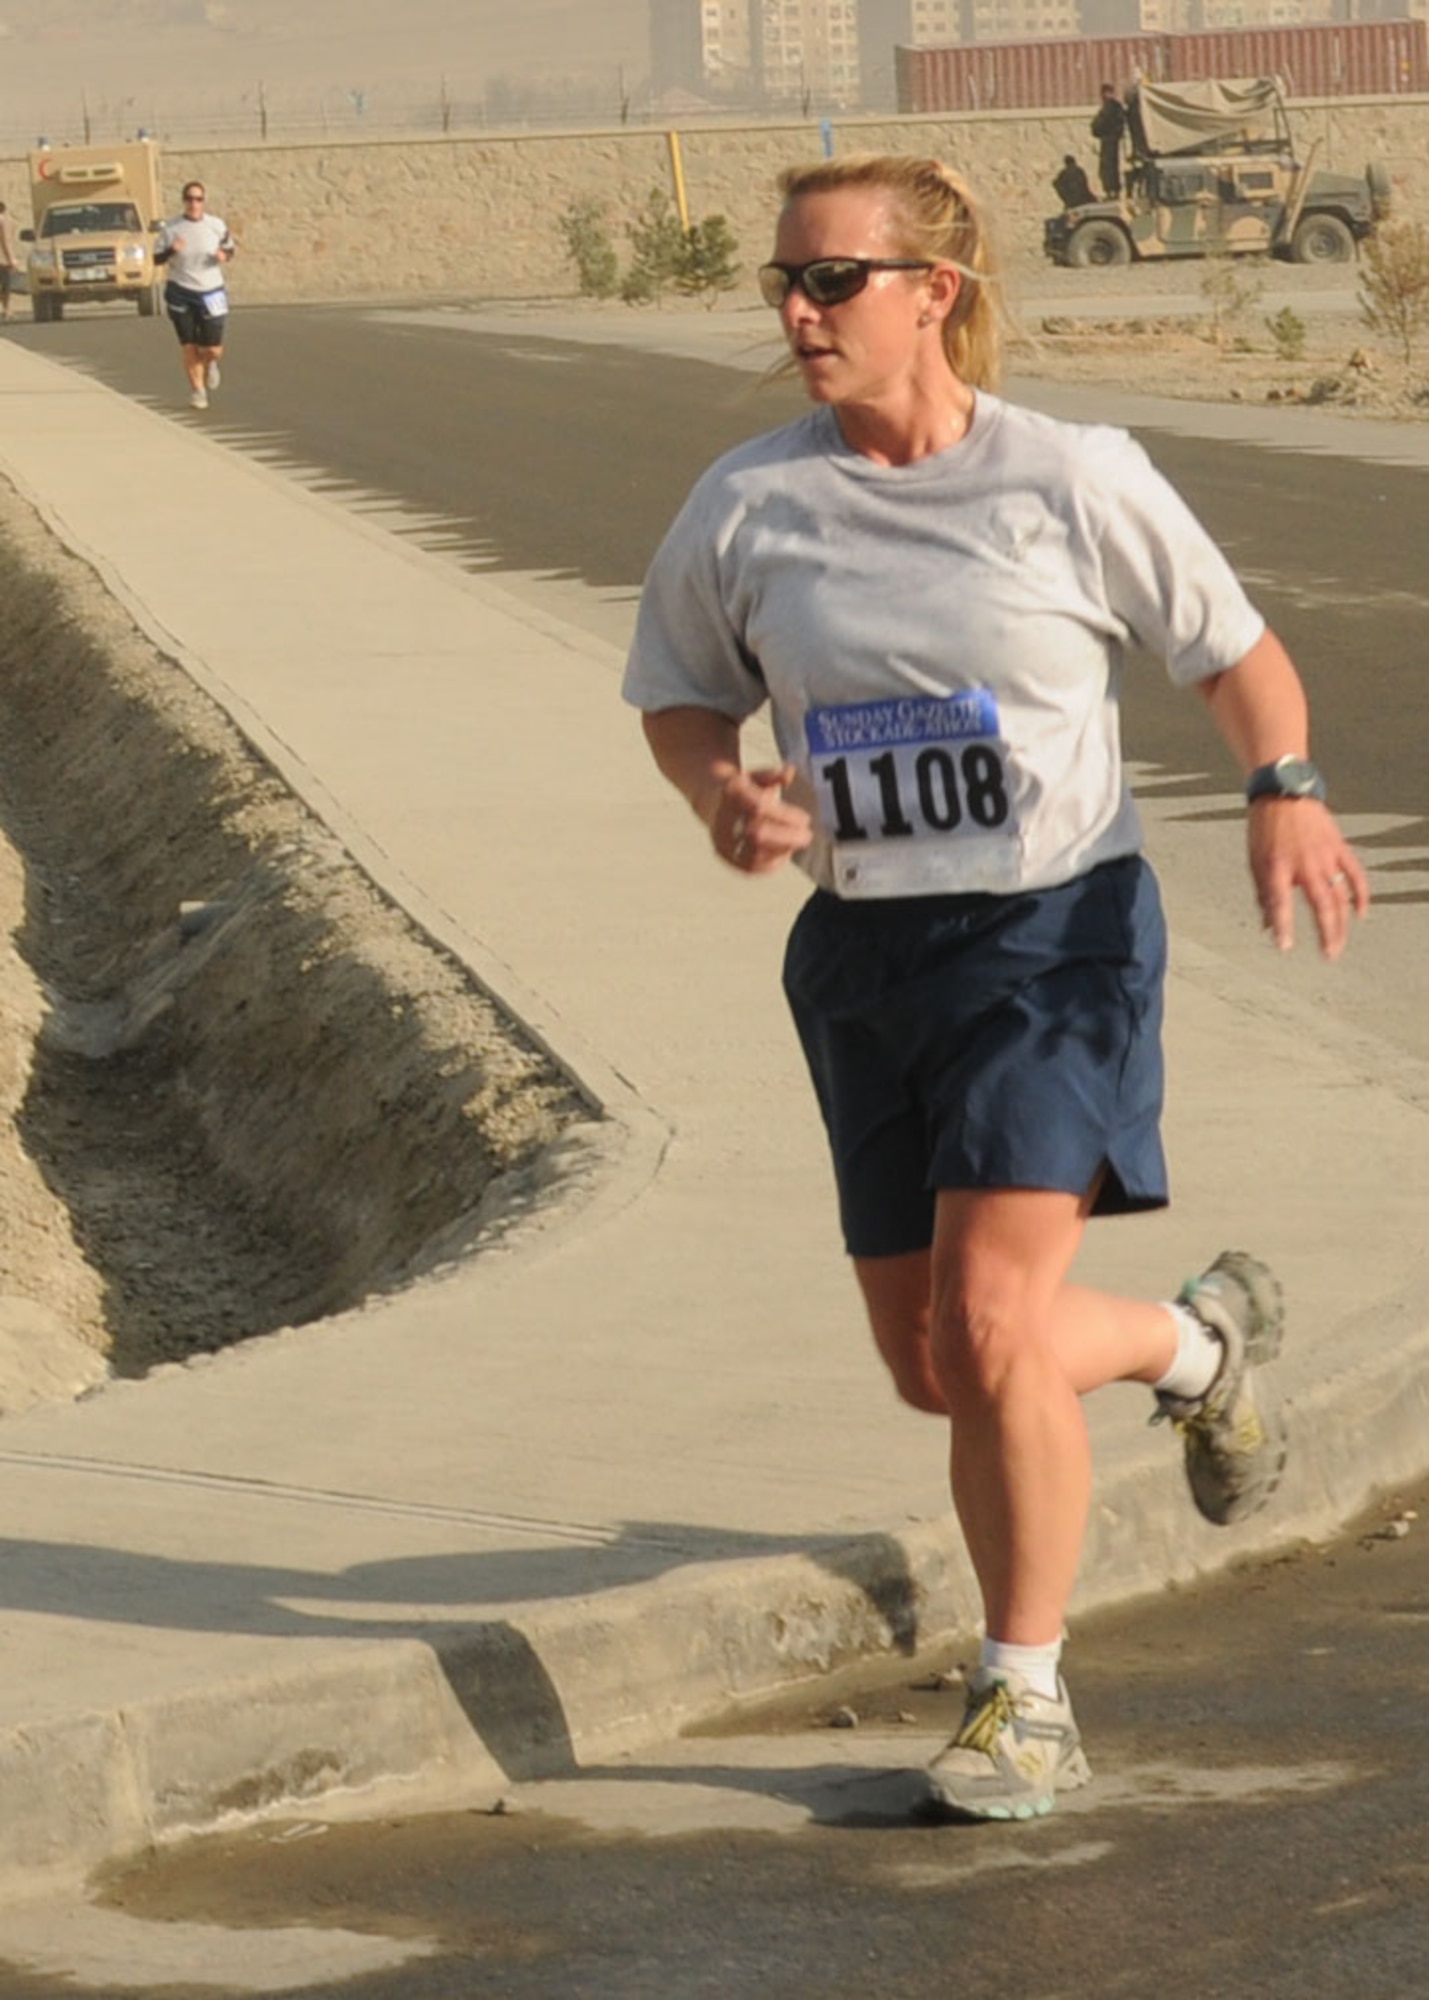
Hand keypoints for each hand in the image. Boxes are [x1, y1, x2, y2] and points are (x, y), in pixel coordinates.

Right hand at [712, 764, 812, 874]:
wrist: (711, 801)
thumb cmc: (742, 788)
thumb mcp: (755, 776)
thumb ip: (772, 775)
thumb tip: (790, 772)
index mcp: (730, 795)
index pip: (760, 808)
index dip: (785, 816)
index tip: (806, 819)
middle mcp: (722, 820)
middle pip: (757, 835)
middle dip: (786, 838)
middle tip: (806, 836)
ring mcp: (721, 840)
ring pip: (753, 855)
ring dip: (780, 851)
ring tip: (794, 844)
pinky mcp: (724, 855)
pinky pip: (749, 867)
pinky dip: (770, 864)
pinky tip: (784, 855)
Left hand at [1248, 799, 1368, 958]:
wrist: (1283, 793)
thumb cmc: (1264, 830)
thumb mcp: (1255, 862)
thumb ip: (1263, 895)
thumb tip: (1268, 926)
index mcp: (1277, 866)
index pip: (1281, 903)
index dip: (1283, 926)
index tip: (1284, 947)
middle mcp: (1303, 864)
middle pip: (1321, 905)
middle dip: (1326, 933)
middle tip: (1328, 956)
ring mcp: (1325, 856)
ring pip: (1340, 896)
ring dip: (1342, 923)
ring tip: (1338, 944)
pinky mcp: (1338, 848)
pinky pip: (1355, 874)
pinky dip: (1360, 895)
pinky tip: (1360, 914)